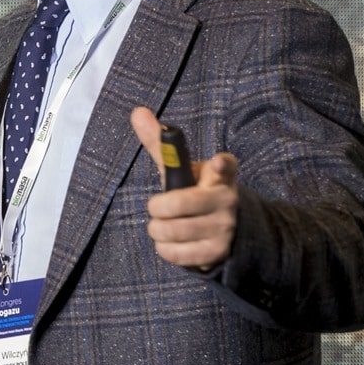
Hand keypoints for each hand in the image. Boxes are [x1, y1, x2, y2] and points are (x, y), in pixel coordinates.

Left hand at [130, 106, 238, 271]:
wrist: (227, 231)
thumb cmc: (197, 194)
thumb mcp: (182, 169)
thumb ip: (160, 144)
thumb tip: (137, 111)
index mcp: (220, 175)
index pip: (225, 165)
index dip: (221, 164)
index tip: (217, 161)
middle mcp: (227, 200)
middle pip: (176, 204)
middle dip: (156, 208)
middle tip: (157, 209)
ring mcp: (224, 228)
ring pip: (171, 230)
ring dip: (157, 230)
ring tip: (163, 227)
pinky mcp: (217, 252)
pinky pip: (175, 253)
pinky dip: (164, 249)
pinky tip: (171, 243)